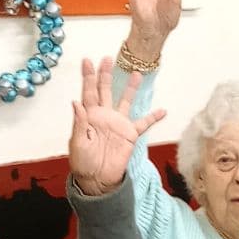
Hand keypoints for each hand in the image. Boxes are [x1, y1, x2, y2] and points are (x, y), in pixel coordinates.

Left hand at [69, 57, 165, 195]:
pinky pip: (144, 123)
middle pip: (105, 90)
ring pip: (125, 101)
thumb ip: (79, 122)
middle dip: (105, 74)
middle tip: (108, 58)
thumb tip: (76, 102)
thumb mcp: (77, 143)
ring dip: (130, 88)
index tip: (87, 60)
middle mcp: (104, 116)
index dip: (87, 76)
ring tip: (136, 73)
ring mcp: (118, 124)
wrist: (97, 180)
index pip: (88, 92)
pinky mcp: (130, 135)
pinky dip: (153, 117)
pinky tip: (162, 110)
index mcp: (89, 116)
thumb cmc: (83, 162)